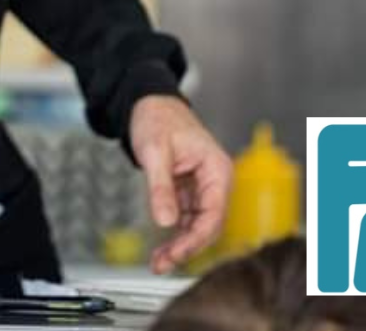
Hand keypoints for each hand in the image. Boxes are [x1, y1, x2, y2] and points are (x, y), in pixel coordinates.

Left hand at [129, 94, 232, 274]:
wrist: (148, 102)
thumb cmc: (157, 118)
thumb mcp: (155, 151)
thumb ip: (160, 187)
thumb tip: (165, 221)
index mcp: (216, 170)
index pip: (214, 215)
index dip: (196, 239)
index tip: (176, 254)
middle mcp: (215, 181)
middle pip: (208, 225)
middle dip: (186, 248)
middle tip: (162, 264)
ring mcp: (203, 187)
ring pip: (197, 225)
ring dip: (180, 244)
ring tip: (159, 261)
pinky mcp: (189, 190)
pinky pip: (186, 218)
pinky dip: (174, 233)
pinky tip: (162, 247)